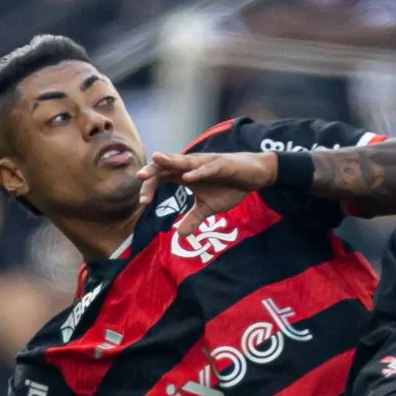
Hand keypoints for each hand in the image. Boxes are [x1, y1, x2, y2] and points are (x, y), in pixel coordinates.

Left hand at [136, 150, 276, 233]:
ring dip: (171, 161)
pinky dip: (198, 172)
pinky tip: (188, 176)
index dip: (150, 187)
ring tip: (157, 160)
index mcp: (185, 173)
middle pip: (168, 164)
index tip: (143, 202)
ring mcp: (206, 163)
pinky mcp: (222, 164)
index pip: (161, 176)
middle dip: (153, 169)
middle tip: (139, 177)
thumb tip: (180, 235)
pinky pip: (208, 168)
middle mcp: (192, 165)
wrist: (255, 175)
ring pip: (185, 160)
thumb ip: (193, 218)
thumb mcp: (209, 207)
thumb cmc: (230, 186)